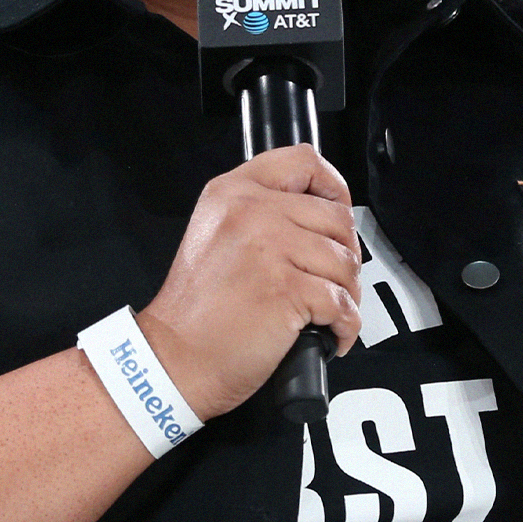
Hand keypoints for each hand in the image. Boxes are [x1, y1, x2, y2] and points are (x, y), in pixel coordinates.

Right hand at [135, 145, 361, 420]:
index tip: (336, 213)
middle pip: (336, 217)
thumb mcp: (215, 233)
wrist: (174, 359)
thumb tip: (321, 219)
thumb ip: (259, 213)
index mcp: (233, 192)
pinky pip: (342, 303)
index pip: (304, 162)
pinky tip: (329, 335)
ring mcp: (270, 248)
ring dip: (347, 294)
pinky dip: (345, 326)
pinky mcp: (287, 290)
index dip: (333, 187)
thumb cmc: (197, 309)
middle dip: (345, 253)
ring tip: (328, 312)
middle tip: (333, 280)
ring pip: (344, 261)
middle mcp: (251, 211)